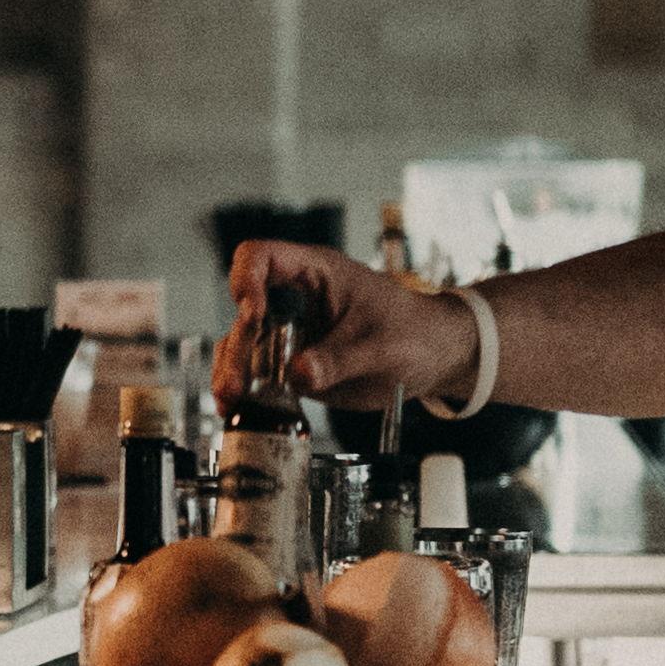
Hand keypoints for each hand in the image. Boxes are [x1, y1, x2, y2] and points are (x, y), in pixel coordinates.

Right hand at [236, 240, 489, 411]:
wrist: (434, 357)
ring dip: (230, 372)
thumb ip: (341, 360)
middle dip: (236, 347)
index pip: (260, 257)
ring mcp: (288, 332)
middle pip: (241, 311)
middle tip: (238, 383)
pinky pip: (254, 370)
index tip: (255, 316)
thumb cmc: (416, 335)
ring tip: (230, 402)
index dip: (246, 280)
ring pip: (240, 344)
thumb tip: (299, 376)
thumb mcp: (384, 347)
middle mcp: (292, 298)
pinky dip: (242, 389)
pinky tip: (234, 408)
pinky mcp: (290, 361)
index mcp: (315, 273)